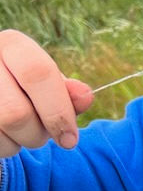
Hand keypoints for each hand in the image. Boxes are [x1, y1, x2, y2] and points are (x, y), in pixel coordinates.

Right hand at [0, 30, 93, 157]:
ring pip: (3, 128)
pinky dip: (7, 146)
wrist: (2, 93)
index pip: (38, 73)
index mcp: (11, 44)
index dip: (58, 111)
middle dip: (39, 134)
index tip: (70, 139)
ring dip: (23, 140)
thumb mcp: (50, 87)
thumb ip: (68, 93)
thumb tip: (86, 96)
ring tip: (25, 130)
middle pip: (17, 112)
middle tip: (45, 134)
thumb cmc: (29, 90)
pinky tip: (8, 133)